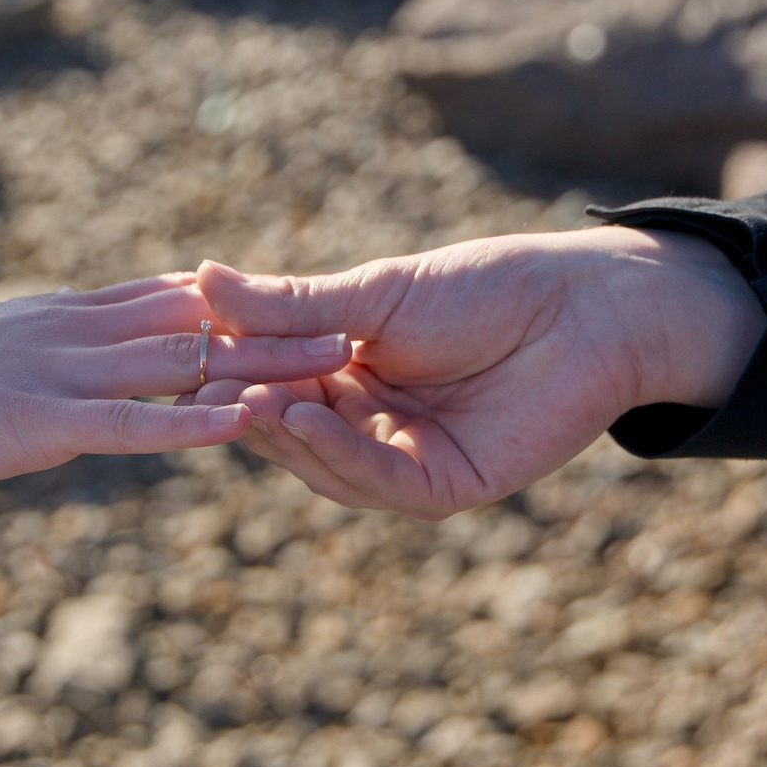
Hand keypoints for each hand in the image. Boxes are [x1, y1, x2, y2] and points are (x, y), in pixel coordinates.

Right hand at [0, 274, 350, 490]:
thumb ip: (52, 350)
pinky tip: (243, 423)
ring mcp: (63, 371)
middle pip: (197, 319)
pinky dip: (192, 421)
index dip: (240, 302)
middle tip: (351, 327)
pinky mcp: (43, 420)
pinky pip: (132, 420)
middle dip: (274, 325)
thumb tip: (91, 356)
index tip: (303, 304)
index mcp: (67, 314)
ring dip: (259, 363)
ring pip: (182, 360)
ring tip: (334, 367)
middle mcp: (77, 330)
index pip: (172, 296)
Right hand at [189, 227, 765, 518]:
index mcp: (347, 375)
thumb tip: (200, 278)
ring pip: (323, 465)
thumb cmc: (489, 288)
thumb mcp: (376, 293)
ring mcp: (405, 461)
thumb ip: (292, 303)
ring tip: (248, 400)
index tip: (180, 352)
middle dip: (247, 410)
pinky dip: (335, 454)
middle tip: (204, 386)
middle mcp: (369, 425)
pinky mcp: (445, 487)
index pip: (269, 382)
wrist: (587, 308)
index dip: (227, 372)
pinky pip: (377, 483)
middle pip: (288, 431)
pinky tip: (303, 418)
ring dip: (284, 434)